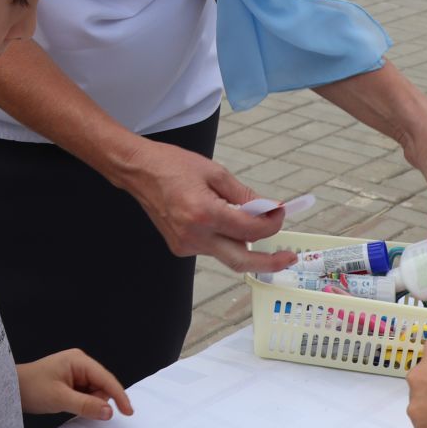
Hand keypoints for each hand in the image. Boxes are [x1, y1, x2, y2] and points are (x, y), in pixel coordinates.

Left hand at [18, 349, 133, 420]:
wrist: (11, 389)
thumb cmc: (32, 388)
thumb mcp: (59, 398)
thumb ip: (86, 405)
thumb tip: (110, 412)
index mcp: (79, 361)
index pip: (106, 379)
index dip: (119, 396)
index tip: (129, 412)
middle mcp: (80, 364)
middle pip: (103, 387)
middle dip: (97, 401)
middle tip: (76, 406)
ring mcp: (76, 373)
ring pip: (96, 393)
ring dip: (88, 403)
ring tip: (68, 404)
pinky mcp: (72, 382)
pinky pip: (87, 395)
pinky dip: (83, 403)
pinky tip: (69, 404)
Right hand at [113, 139, 295, 273]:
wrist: (138, 171)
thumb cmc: (172, 165)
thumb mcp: (215, 172)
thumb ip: (244, 195)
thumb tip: (268, 209)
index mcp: (204, 213)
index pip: (250, 229)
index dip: (271, 222)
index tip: (280, 212)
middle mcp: (194, 235)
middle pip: (241, 260)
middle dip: (269, 262)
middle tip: (288, 257)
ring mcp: (185, 245)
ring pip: (227, 253)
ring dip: (243, 241)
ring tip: (249, 220)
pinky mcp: (179, 247)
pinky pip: (212, 248)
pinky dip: (224, 237)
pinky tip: (220, 219)